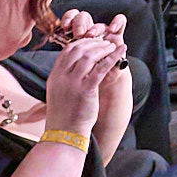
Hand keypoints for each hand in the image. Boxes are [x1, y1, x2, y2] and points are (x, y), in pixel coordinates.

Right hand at [45, 20, 125, 134]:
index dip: (82, 42)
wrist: (64, 134)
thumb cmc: (65, 114)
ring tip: (114, 46)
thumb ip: (66, 76)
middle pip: (78, 49)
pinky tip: (121, 51)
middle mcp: (62, 77)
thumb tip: (78, 63)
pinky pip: (101, 68)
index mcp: (55, 76)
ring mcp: (73, 83)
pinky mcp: (86, 90)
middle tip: (106, 42)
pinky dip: (112, 57)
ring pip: (89, 56)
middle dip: (94, 43)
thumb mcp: (59, 92)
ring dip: (104, 48)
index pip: (67, 50)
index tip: (94, 42)